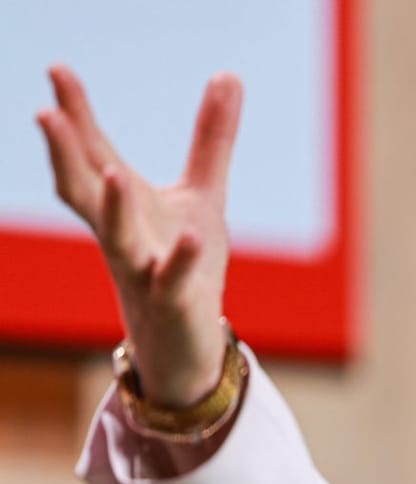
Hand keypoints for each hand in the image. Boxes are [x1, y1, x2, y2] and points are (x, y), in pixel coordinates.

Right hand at [36, 66, 241, 407]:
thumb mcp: (203, 194)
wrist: (184, 341)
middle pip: (84, 192)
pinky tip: (194, 241)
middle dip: (65, 155)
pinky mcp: (174, 302)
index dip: (74, 115)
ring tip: (113, 171)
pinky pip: (174, 282)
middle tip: (45, 114)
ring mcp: (143, 270)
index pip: (92, 154)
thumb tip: (228, 74)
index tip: (57, 69)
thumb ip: (211, 138)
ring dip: (114, 208)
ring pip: (119, 240)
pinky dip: (182, 262)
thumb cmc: (187, 263)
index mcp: (123, 205)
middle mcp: (121, 235)